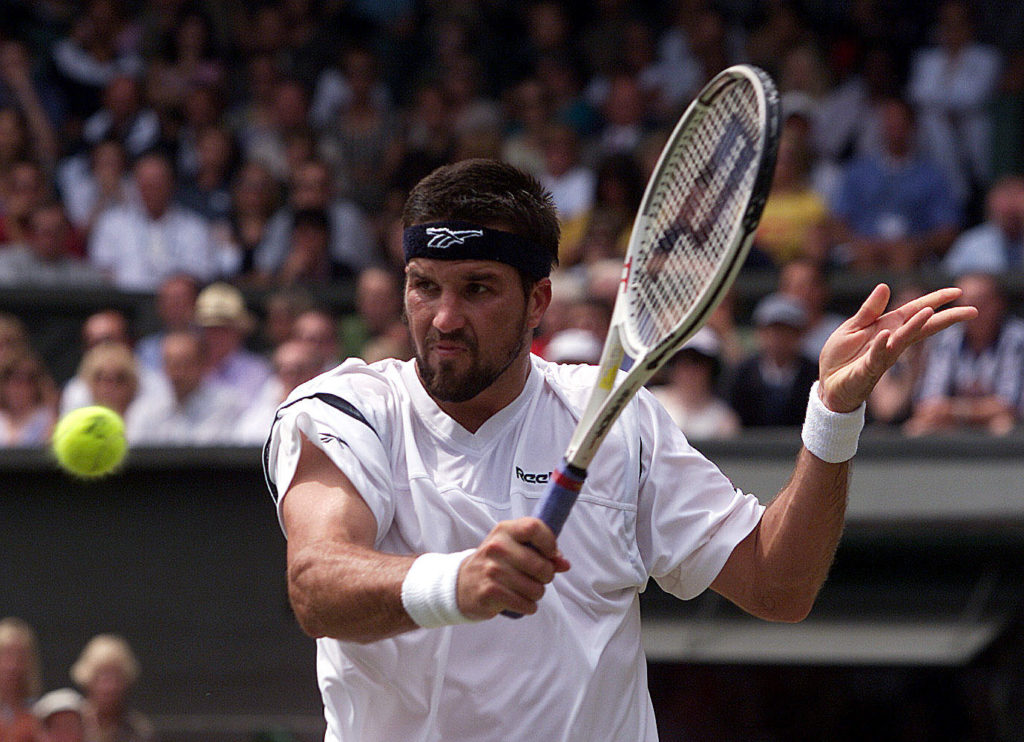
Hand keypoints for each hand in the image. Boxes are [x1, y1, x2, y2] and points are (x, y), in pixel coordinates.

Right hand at [456, 518, 569, 618]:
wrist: (460, 585)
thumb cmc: (494, 564)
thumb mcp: (513, 549)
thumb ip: (541, 553)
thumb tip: (564, 564)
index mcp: (504, 530)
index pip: (534, 527)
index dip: (549, 543)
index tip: (550, 554)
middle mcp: (497, 547)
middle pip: (542, 565)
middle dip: (546, 576)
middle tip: (537, 578)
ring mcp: (492, 570)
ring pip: (536, 589)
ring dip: (536, 594)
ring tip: (524, 590)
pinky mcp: (490, 592)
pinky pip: (526, 604)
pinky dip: (528, 606)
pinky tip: (518, 601)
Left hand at [818, 284, 976, 412]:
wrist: (827, 384)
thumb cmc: (842, 356)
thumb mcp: (853, 327)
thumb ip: (869, 310)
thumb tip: (885, 286)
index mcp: (887, 327)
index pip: (915, 311)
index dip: (935, 301)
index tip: (957, 292)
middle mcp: (890, 341)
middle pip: (921, 327)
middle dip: (945, 318)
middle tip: (972, 311)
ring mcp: (881, 356)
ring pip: (902, 340)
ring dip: (914, 327)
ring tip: (929, 312)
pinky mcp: (866, 370)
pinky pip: (875, 356)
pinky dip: (881, 346)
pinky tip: (887, 335)